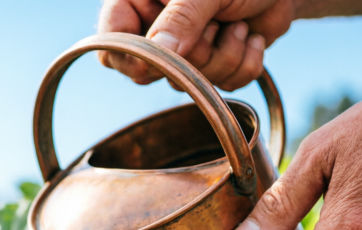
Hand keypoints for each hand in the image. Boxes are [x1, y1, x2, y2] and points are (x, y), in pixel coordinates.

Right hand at [97, 0, 296, 89]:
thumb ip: (181, 18)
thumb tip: (158, 54)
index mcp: (139, 0)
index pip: (112, 41)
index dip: (131, 54)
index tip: (161, 54)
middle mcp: (156, 26)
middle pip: (149, 70)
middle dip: (192, 56)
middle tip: (215, 23)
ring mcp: (184, 49)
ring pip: (186, 83)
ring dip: (223, 58)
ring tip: (237, 24)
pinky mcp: (213, 65)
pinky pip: (218, 88)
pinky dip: (242, 65)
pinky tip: (249, 37)